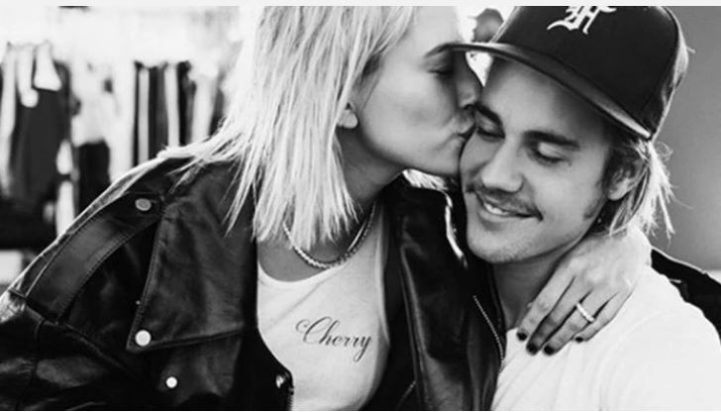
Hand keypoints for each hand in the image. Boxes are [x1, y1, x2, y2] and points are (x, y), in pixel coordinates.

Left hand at [516, 226, 650, 354]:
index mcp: (569, 266)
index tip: (522, 335)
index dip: (531, 321)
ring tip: (550, 348)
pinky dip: (589, 332)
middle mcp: (587, 278)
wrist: (627, 231)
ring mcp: (606, 287)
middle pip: (559, 315)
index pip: (545, 302)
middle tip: (533, 348)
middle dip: (543, 334)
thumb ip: (552, 279)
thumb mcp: (567, 255)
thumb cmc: (590, 243)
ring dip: (562, 338)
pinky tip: (577, 338)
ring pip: (580, 321)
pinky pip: (603, 319)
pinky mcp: (623, 293)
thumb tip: (532, 307)